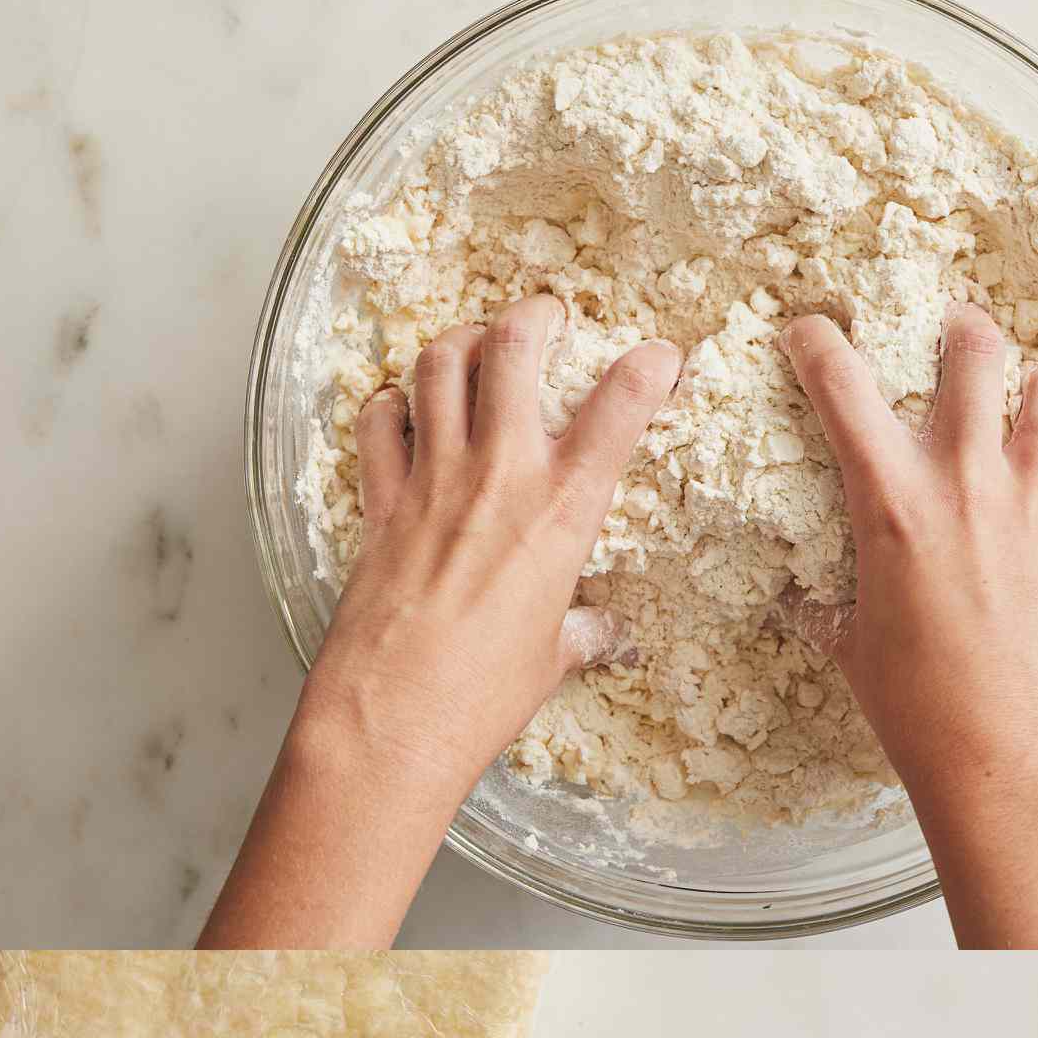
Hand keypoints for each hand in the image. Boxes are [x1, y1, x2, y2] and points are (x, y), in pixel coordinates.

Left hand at [303, 296, 680, 800]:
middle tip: (546, 318)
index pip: (619, 412)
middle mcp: (499, 478)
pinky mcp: (379, 502)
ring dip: (460, 341)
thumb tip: (599, 632)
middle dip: (536, 317)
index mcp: (562, 514)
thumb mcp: (550, 660)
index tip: (660, 357)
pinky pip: (378, 423)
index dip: (648, 370)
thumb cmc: (480, 699)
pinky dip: (390, 404)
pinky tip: (400, 410)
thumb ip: (578, 632)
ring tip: (474, 346)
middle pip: (515, 348)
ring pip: (439, 363)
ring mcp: (431, 481)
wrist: (393, 720)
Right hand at [781, 307, 1037, 947]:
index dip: (819, 346)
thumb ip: (832, 608)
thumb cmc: (917, 712)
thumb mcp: (854, 651)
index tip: (809, 333)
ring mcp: (1036, 506)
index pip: (843, 390)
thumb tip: (807, 604)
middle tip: (955, 338)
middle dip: (961, 333)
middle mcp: (968, 484)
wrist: (1005, 758)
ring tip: (1030, 398)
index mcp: (893, 504)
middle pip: (974, 356)